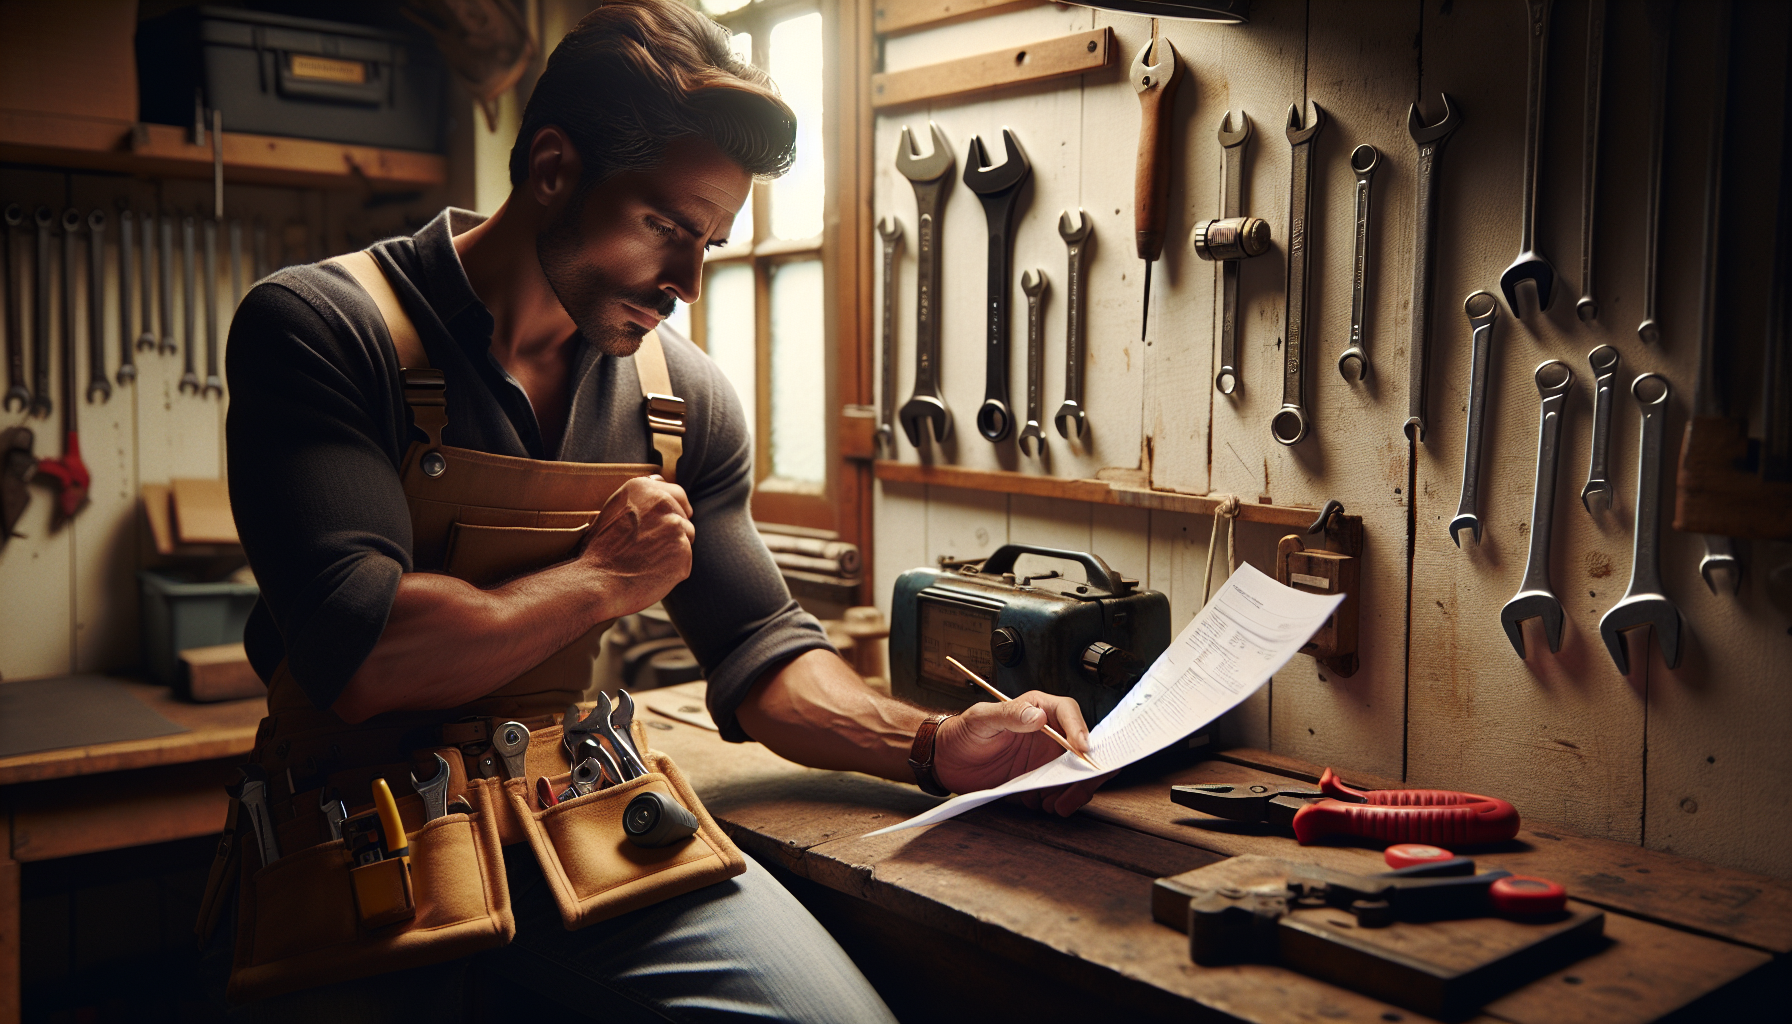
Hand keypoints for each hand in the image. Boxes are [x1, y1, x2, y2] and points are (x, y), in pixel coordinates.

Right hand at [579, 475, 694, 617]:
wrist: (598, 581)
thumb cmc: (601, 550)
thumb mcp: (613, 510)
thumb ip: (640, 497)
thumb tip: (660, 481)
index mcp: (643, 487)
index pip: (676, 492)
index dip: (675, 507)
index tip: (668, 520)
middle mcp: (662, 501)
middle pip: (684, 514)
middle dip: (675, 529)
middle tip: (653, 547)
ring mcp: (675, 525)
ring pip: (687, 536)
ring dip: (674, 548)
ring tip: (647, 561)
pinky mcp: (683, 550)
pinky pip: (686, 559)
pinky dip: (674, 567)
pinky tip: (653, 573)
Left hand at [931, 693, 1115, 815]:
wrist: (948, 761)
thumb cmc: (963, 732)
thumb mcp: (980, 718)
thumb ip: (1008, 714)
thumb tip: (1037, 716)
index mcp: (1038, 708)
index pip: (1069, 712)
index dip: (1080, 729)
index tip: (1081, 749)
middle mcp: (1049, 732)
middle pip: (1083, 745)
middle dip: (1087, 767)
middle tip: (1077, 786)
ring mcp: (1047, 757)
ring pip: (1077, 772)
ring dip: (1074, 789)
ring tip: (1055, 804)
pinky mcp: (1041, 778)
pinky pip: (1061, 790)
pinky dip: (1059, 800)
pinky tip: (1042, 804)